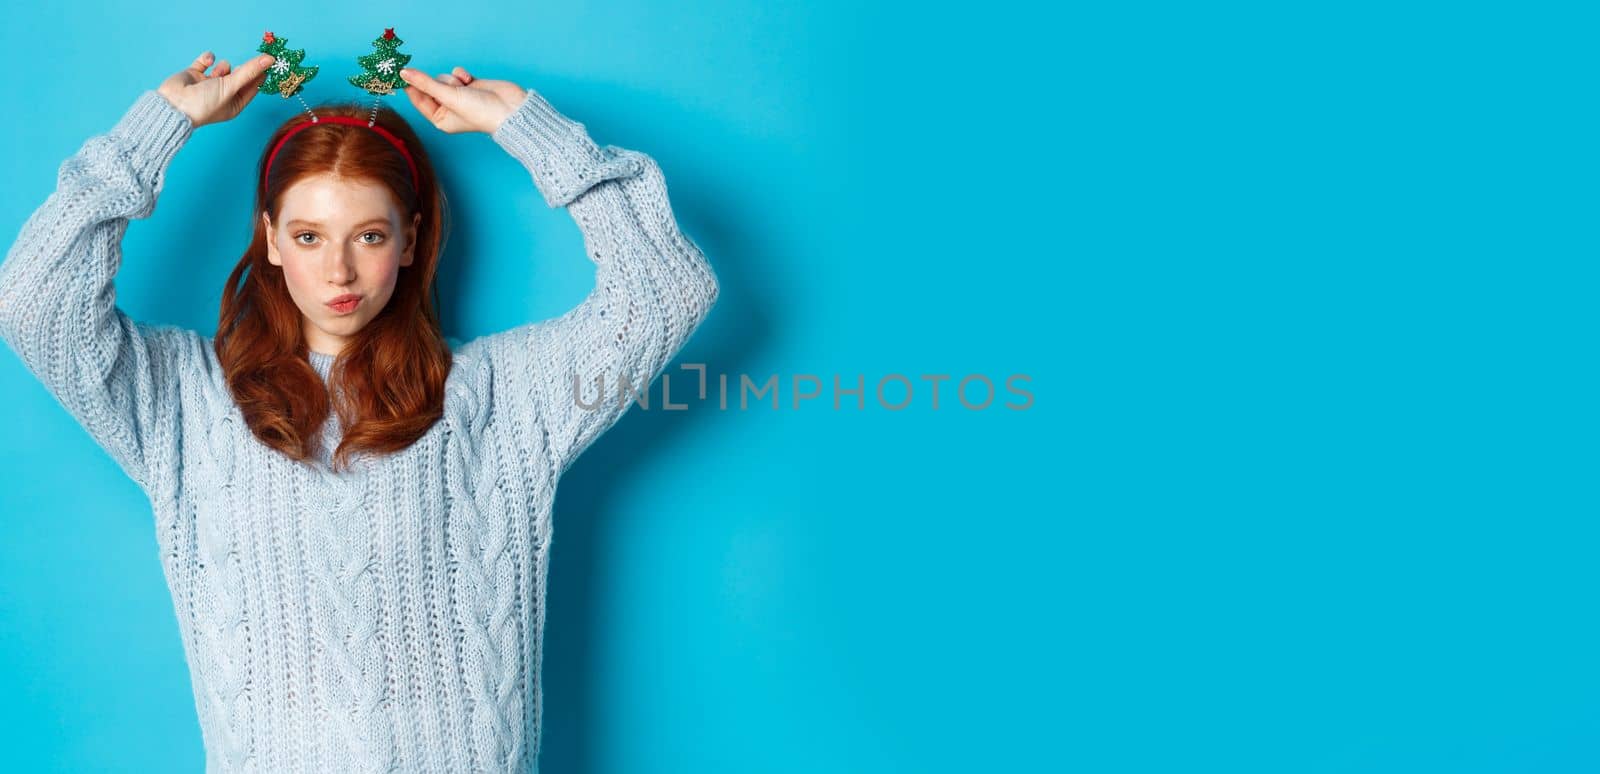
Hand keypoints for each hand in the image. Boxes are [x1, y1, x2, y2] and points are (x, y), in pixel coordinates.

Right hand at [157, 51, 276, 127]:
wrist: (173, 104)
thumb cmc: (204, 103)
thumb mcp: (231, 87)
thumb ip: (249, 72)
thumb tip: (269, 59)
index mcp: (234, 104)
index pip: (253, 88)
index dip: (260, 75)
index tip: (268, 62)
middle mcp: (223, 95)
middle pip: (239, 77)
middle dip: (242, 70)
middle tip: (246, 63)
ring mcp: (208, 84)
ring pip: (223, 68)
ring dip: (224, 66)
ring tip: (220, 71)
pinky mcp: (195, 75)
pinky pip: (205, 62)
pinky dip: (207, 59)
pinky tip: (207, 61)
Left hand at [398, 66, 526, 134]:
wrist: (510, 109)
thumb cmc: (481, 112)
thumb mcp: (449, 97)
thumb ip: (425, 83)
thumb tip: (404, 73)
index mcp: (440, 119)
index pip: (418, 98)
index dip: (410, 85)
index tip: (399, 70)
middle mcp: (448, 108)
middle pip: (430, 85)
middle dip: (440, 83)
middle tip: (450, 87)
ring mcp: (459, 96)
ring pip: (443, 77)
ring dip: (453, 80)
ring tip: (466, 88)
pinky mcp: (469, 86)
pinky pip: (456, 73)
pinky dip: (462, 75)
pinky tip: (471, 81)